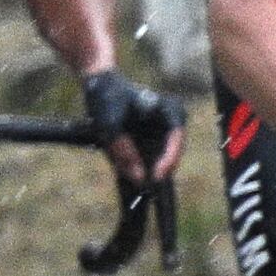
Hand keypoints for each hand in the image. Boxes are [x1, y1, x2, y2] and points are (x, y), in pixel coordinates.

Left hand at [79, 67, 181, 187]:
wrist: (99, 85)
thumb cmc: (107, 96)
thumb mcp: (109, 123)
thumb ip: (123, 150)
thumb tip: (139, 178)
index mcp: (171, 112)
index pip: (177, 141)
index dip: (168, 161)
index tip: (154, 177)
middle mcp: (172, 124)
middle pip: (169, 155)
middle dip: (155, 171)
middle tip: (142, 189)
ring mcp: (162, 134)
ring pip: (158, 161)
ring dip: (145, 171)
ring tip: (134, 186)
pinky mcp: (151, 142)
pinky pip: (148, 160)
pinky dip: (138, 167)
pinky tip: (128, 176)